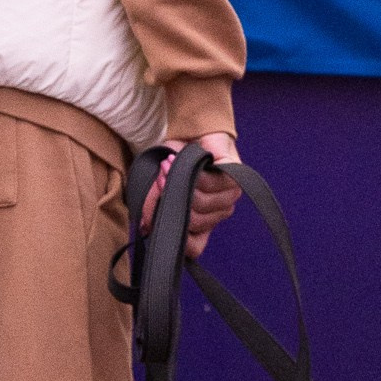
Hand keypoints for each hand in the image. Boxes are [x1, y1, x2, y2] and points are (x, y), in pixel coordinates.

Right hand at [142, 132, 240, 258]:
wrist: (190, 132)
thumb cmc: (175, 161)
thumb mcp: (158, 186)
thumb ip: (154, 207)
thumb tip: (146, 229)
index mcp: (202, 221)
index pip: (194, 249)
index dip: (175, 239)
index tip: (157, 221)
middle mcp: (217, 212)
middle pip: (194, 222)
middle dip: (170, 200)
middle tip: (160, 180)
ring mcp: (229, 196)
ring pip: (201, 203)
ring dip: (178, 181)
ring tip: (168, 166)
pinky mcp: (234, 176)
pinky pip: (209, 183)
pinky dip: (190, 171)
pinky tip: (178, 160)